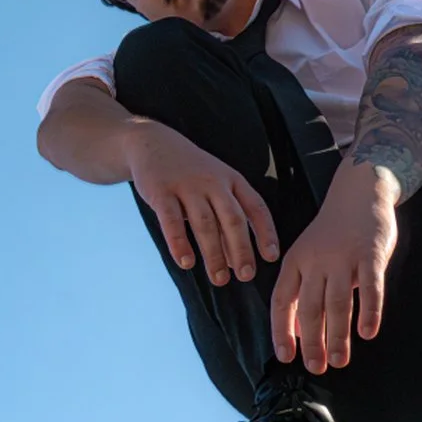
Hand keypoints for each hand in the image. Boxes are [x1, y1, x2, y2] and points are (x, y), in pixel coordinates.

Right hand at [126, 123, 280, 288]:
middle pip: (232, 219)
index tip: (270, 257)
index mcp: (231, 180)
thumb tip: (235, 260)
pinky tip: (185, 262)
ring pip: (204, 223)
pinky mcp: (160, 191)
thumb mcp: (215, 183)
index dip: (265, 232)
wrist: (151, 142)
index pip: (255, 207)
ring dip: (213, 253)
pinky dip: (179, 243)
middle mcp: (212, 182)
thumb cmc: (189, 171)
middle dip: (241, 250)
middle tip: (246, 276)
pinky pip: (171, 220)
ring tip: (218, 278)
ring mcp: (186, 186)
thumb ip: (225, 217)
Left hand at [271, 165, 398, 372]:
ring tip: (339, 361)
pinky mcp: (370, 255)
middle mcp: (315, 261)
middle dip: (312, 341)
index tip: (286, 356)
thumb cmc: (332, 234)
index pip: (282, 300)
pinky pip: (370, 288)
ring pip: (338, 303)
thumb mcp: (308, 257)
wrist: (358, 194)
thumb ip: (304, 290)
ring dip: (338, 335)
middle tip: (316, 368)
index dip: (282, 329)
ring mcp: (343, 258)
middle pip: (310, 307)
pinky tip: (367, 333)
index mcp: (295, 262)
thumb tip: (298, 330)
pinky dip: (369, 311)